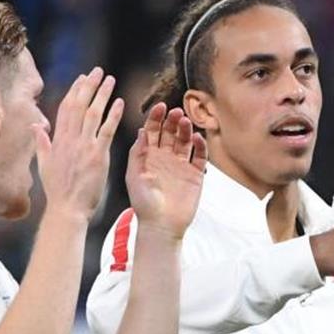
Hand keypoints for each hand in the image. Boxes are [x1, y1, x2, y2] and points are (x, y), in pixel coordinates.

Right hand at [34, 66, 123, 221]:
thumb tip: (35, 125)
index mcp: (58, 140)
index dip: (74, 91)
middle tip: (97, 71)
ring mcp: (84, 146)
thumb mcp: (43, 164)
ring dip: (102, 94)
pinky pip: (106, 130)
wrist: (67, 208)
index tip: (82, 78)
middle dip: (88, 86)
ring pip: (93, 113)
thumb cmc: (58, 190)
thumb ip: (41, 143)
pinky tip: (119, 102)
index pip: (66, 108)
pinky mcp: (98, 155)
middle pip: (79, 105)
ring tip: (109, 79)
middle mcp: (70, 139)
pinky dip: (113, 115)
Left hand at [126, 102, 207, 239]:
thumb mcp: (133, 175)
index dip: (156, 118)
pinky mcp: (195, 175)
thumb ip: (138, 153)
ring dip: (186, 129)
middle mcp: (165, 158)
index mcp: (148, 157)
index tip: (160, 107)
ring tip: (185, 121)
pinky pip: (200, 156)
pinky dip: (200, 146)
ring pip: (185, 141)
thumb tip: (141, 131)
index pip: (152, 131)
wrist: (161, 226)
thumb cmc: (144, 204)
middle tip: (176, 113)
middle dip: (172, 120)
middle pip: (170, 132)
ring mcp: (181, 166)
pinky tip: (197, 138)